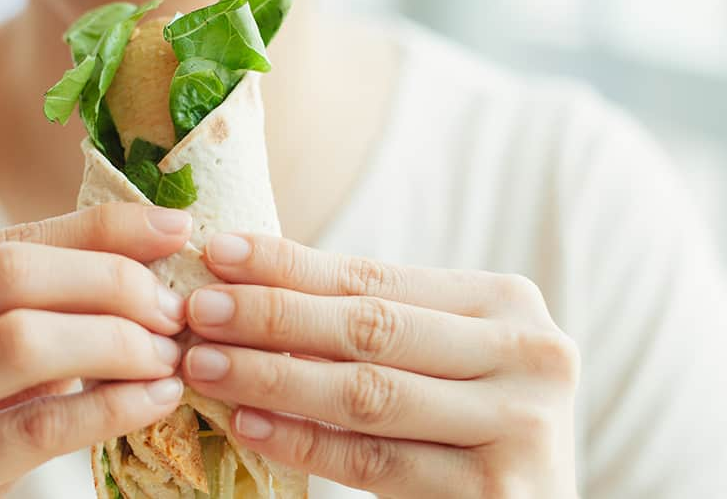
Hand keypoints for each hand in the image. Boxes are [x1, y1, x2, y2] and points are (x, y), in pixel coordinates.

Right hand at [0, 203, 192, 498]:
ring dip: (115, 342)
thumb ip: (33, 297)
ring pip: (20, 343)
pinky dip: (109, 407)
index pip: (9, 239)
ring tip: (166, 358)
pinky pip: (35, 426)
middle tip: (174, 310)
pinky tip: (154, 401)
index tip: (175, 230)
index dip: (100, 230)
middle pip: (9, 276)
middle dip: (111, 283)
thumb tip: (153, 240)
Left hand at [181, 234, 579, 498]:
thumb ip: (370, 324)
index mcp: (507, 304)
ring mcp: (519, 426)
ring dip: (273, 377)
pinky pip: (375, 461)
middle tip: (198, 307)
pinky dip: (304, 441)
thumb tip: (248, 283)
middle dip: (273, 316)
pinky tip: (248, 425)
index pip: (377, 278)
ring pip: (367, 394)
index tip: (218, 251)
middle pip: (371, 329)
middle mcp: (528, 354)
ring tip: (205, 365)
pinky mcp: (498, 493)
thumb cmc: (469, 424)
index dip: (291, 266)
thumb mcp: (439, 356)